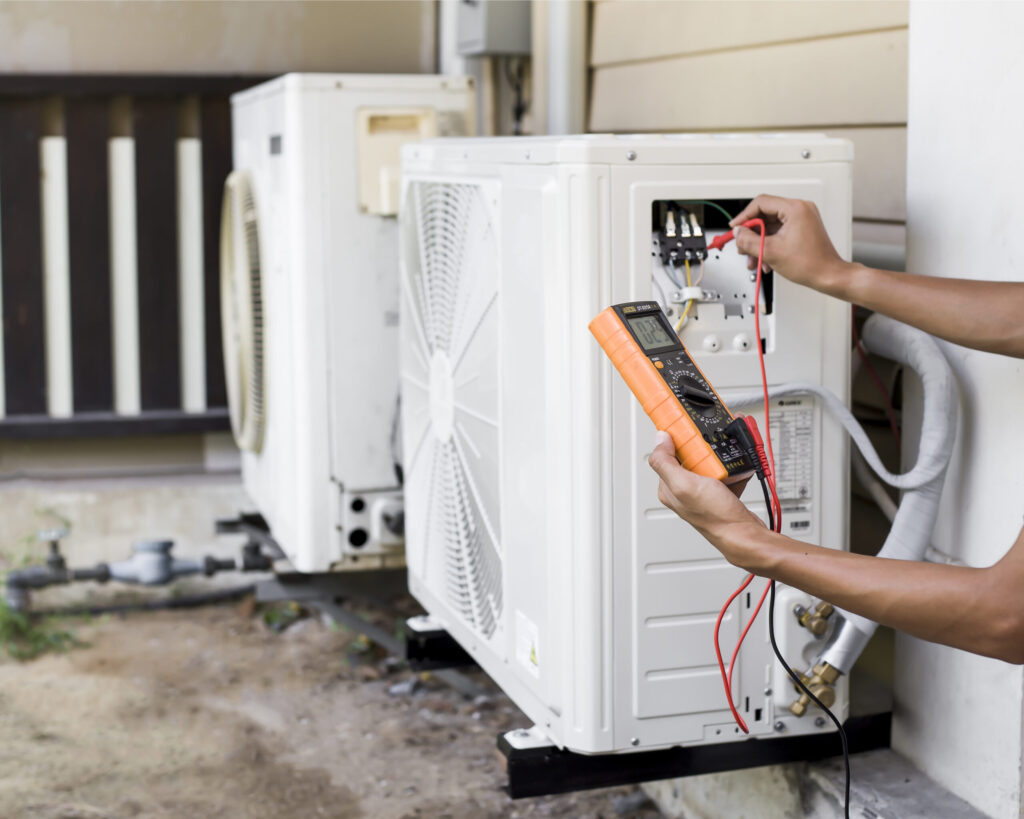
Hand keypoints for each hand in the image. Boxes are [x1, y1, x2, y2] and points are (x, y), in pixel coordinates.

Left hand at [648, 431, 766, 570]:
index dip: (677, 440)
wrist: (744, 534)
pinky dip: (733, 468)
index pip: (665, 455)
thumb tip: (658, 439)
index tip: (690, 431)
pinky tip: (738, 467)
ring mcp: (702, 492)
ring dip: (721, 457)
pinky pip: (725, 473)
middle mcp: (683, 490)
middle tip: (712, 449)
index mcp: (668, 487)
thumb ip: (665, 462)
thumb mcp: (684, 484)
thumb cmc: (715, 516)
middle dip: (703, 448)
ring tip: (728, 458)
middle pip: (689, 456)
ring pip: (709, 463)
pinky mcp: (720, 494)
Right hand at [729, 195, 850, 293]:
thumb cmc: (810, 264)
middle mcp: (800, 210)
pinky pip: (779, 232)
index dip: (744, 216)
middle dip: (751, 234)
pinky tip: (765, 259)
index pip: (761, 203)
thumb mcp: (770, 251)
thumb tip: (737, 233)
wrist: (828, 276)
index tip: (735, 228)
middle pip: (764, 215)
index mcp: (795, 209)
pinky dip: (769, 244)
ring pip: (770, 226)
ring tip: (753, 258)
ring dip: (759, 242)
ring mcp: (802, 219)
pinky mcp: (802, 229)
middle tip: (742, 246)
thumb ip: (748, 240)